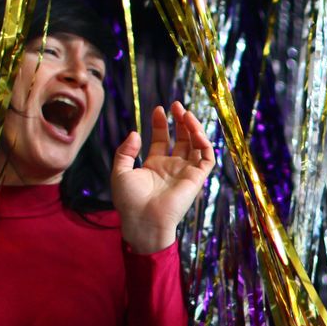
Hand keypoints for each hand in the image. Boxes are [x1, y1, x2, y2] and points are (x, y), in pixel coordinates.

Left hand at [112, 102, 215, 253]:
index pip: (162, 139)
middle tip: (176, 105)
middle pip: (182, 138)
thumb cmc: (129, 201)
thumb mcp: (120, 171)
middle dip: (180, 121)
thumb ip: (125, 152)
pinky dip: (204, 143)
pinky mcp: (197, 178)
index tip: (159, 109)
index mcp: (155, 166)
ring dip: (193, 127)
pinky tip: (195, 131)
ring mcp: (185, 172)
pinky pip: (207, 158)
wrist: (142, 220)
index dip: (161, 124)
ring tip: (185, 113)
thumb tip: (135, 133)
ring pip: (196, 145)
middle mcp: (172, 167)